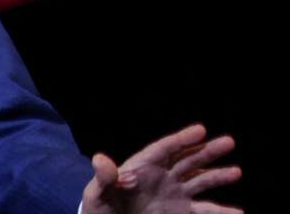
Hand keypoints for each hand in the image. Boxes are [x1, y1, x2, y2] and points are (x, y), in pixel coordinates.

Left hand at [81, 123, 241, 213]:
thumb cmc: (100, 208)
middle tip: (229, 142)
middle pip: (187, 159)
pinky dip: (221, 211)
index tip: (200, 130)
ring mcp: (173, 193)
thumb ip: (104, 178)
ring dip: (217, 176)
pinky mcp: (181, 211)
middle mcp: (161, 176)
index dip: (181, 139)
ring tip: (236, 171)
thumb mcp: (97, 194)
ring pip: (199, 180)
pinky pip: (204, 209)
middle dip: (207, 151)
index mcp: (141, 167)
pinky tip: (238, 212)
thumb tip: (99, 159)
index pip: (164, 149)